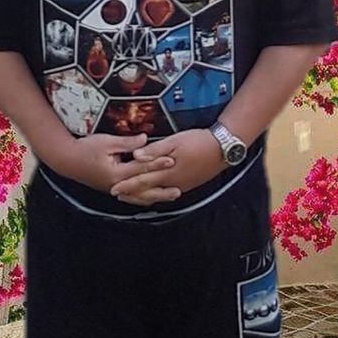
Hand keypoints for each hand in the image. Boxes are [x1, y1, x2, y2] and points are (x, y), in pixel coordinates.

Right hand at [57, 132, 180, 200]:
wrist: (67, 160)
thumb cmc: (86, 148)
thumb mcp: (107, 141)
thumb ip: (128, 143)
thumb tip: (145, 140)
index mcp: (116, 173)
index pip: (141, 168)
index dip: (157, 163)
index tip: (171, 160)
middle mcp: (117, 185)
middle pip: (143, 189)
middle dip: (161, 189)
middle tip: (178, 188)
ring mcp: (114, 189)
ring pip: (138, 197)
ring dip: (155, 197)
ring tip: (170, 196)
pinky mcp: (112, 188)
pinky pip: (131, 197)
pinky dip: (143, 198)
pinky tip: (152, 198)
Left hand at [109, 128, 226, 205]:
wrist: (222, 148)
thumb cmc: (199, 142)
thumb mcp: (175, 141)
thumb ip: (155, 150)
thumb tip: (136, 155)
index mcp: (168, 172)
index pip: (142, 181)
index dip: (127, 185)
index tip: (114, 188)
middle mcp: (174, 183)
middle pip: (148, 191)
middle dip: (132, 193)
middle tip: (118, 195)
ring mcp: (182, 185)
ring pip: (158, 194)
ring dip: (143, 195)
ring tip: (132, 195)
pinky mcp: (189, 184)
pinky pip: (168, 192)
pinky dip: (157, 193)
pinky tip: (154, 192)